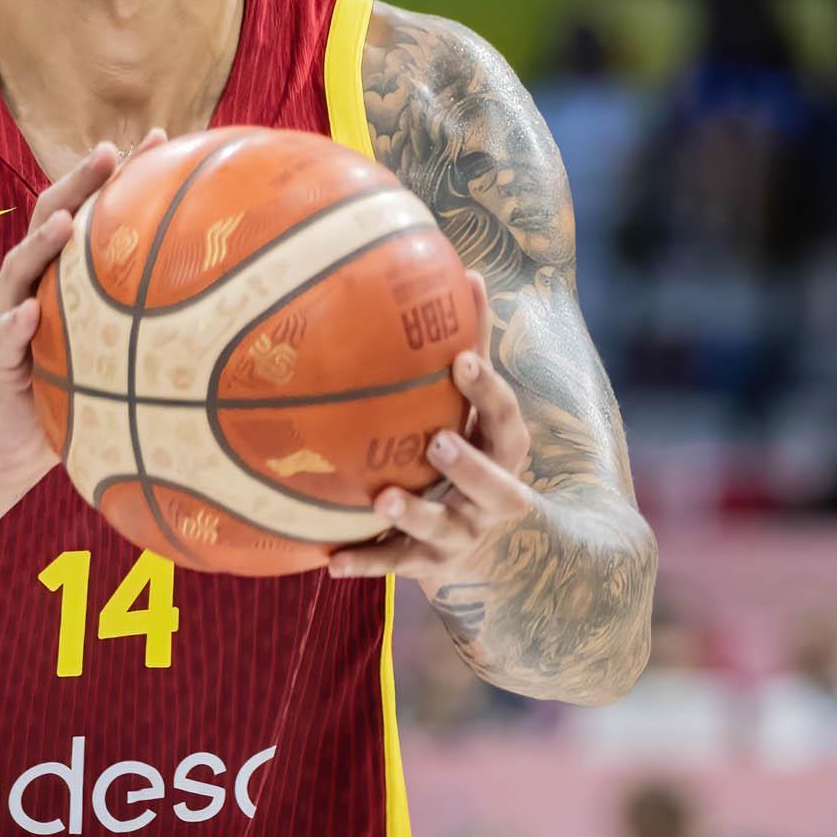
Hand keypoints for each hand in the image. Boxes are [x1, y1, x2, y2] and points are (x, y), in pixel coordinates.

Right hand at [0, 129, 164, 491]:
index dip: (120, 174)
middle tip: (109, 152)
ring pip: (18, 269)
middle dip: (77, 182)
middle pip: (49, 221)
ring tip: (66, 223)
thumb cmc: (74, 402)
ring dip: (40, 244)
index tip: (162, 135)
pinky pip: (1, 341)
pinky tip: (25, 314)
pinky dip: (12, 325)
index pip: (91, 212)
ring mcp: (8, 323)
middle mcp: (34, 289)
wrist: (7, 453)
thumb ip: (157, 329)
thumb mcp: (120, 358)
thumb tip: (244, 315)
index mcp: (65, 281)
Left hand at [328, 272, 539, 582]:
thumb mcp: (482, 410)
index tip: (459, 359)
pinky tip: (328, 562)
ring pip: (442, 531)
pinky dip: (364, 564)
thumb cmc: (476, 451)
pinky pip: (393, 564)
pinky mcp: (426, 564)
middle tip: (438, 442)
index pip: (508, 420)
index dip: (488, 390)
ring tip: (384, 499)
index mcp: (506, 452)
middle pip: (494, 486)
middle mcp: (492, 499)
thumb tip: (469, 271)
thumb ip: (474, 349)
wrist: (492, 547)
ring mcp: (460, 535)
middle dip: (469, 467)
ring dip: (415, 515)